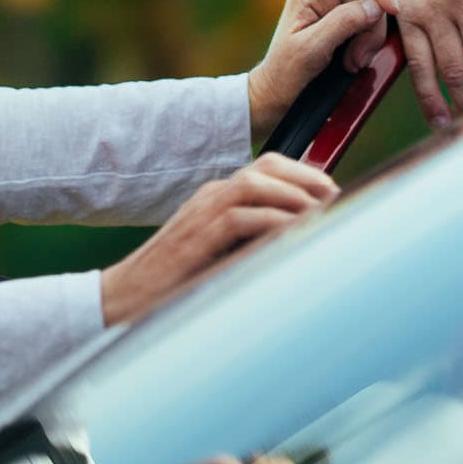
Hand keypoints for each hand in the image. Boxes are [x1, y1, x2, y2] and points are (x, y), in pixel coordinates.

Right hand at [99, 156, 337, 325]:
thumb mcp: (223, 253)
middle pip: (265, 167)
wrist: (128, 296)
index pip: (265, 167)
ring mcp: (202, 213)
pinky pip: (240, 218)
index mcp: (217, 197)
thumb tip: (299, 238)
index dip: (302, 173)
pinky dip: (271, 221)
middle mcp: (211, 196)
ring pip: (253, 185)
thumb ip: (253, 239)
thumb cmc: (177, 281)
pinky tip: (295, 231)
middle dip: (305, 176)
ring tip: (321, 210)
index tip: (330, 189)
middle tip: (334, 194)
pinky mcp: (197, 237)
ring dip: (292, 195)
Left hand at [245, 0, 400, 137]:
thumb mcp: (311, 47)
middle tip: (359, 57)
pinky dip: (367, 46)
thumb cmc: (286, 71)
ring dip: (369, 41)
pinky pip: (369, 27)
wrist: (277, 93)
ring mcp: (334, 8)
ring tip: (352, 63)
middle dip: (372, 26)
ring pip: (373, 12)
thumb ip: (343, 22)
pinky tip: (353, 62)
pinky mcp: (343, 24)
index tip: (392, 9)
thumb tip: (376, 6)